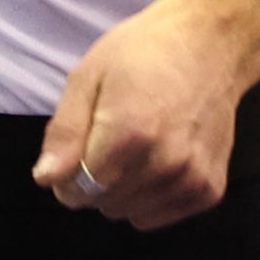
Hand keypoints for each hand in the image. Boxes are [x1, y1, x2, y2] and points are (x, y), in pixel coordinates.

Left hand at [33, 0, 259, 227]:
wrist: (212, 43)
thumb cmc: (143, 53)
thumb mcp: (88, 78)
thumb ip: (65, 132)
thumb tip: (47, 179)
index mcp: (129, 135)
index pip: (76, 191)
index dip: (67, 176)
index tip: (78, 150)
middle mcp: (164, 164)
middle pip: (102, 204)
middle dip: (95, 182)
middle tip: (110, 141)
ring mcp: (191, 179)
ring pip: (129, 214)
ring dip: (122, 190)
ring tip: (138, 147)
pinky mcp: (209, 189)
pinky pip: (157, 216)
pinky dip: (150, 197)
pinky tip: (159, 160)